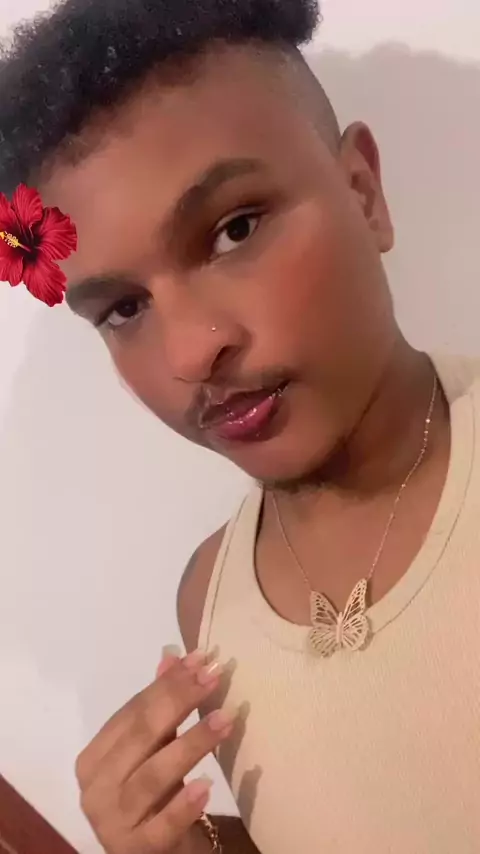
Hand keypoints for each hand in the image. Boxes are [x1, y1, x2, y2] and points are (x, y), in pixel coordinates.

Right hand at [76, 653, 233, 852]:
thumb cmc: (155, 796)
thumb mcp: (155, 749)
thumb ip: (157, 706)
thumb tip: (171, 654)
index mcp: (94, 758)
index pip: (132, 712)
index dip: (167, 684)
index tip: (202, 660)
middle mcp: (95, 789)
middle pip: (141, 736)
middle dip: (179, 701)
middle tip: (215, 676)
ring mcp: (112, 823)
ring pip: (153, 776)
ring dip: (192, 744)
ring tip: (225, 719)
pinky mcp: (136, 851)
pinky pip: (160, 827)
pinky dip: (182, 806)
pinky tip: (206, 786)